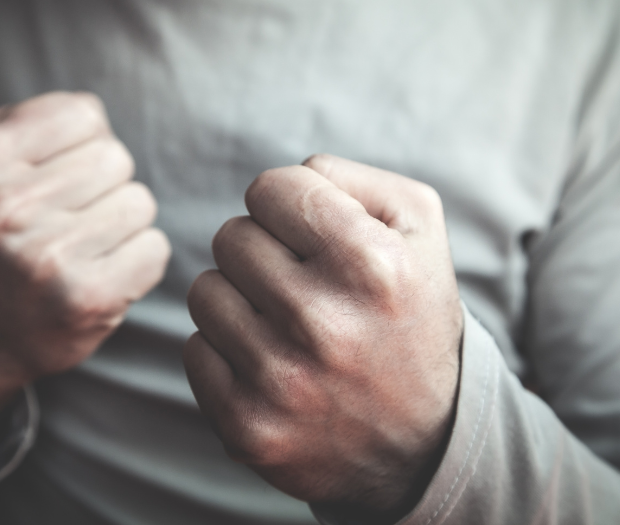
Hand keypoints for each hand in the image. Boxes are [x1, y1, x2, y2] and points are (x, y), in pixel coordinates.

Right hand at [0, 92, 170, 426]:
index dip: (86, 141)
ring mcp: (47, 256)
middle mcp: (6, 208)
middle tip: (73, 218)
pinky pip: (154, 247)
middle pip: (116, 158)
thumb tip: (93, 113)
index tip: (63, 173)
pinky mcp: (87, 297)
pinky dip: (139, 260)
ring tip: (85, 247)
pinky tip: (103, 273)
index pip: (84, 114)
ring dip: (124, 223)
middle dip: (106, 185)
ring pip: (140, 201)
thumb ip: (27, 124)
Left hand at [184, 154, 462, 517]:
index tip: (307, 232)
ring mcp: (280, 380)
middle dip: (262, 250)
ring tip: (286, 324)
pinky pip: (195, 349)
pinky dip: (227, 350)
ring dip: (240, 299)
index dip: (287, 204)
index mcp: (370, 264)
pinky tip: (272, 364)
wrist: (424, 440)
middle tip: (300, 282)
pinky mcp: (246, 426)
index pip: (269, 189)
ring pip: (205, 290)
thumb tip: (278, 183)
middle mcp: (322, 322)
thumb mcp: (418, 228)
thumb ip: (349, 178)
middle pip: (231, 237)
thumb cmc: (411, 315)